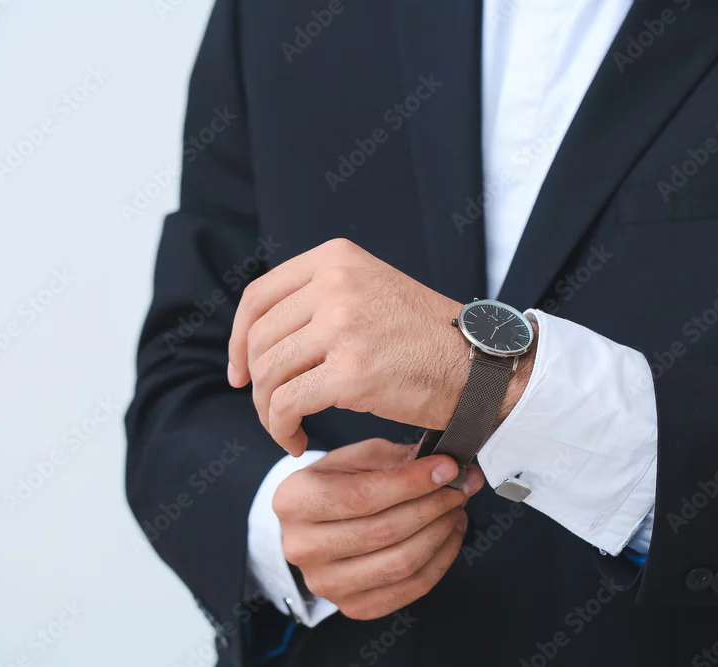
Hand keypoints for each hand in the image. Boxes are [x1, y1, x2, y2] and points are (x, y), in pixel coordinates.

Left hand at [227, 238, 533, 454]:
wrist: (479, 365)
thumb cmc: (426, 338)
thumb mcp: (371, 290)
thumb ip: (320, 299)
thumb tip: (259, 338)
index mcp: (336, 259)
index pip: (258, 297)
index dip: (238, 339)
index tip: (239, 372)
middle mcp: (336, 284)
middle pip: (260, 339)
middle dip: (256, 383)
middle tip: (271, 409)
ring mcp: (343, 326)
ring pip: (269, 374)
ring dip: (268, 411)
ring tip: (286, 428)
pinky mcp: (351, 372)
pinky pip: (288, 404)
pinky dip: (281, 428)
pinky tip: (297, 440)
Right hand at [273, 438, 484, 619]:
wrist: (314, 524)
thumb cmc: (337, 485)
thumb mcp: (358, 458)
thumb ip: (400, 460)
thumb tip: (450, 467)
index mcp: (295, 501)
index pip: (362, 496)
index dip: (412, 483)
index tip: (447, 469)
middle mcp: (302, 547)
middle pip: (384, 531)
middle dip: (433, 506)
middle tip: (459, 488)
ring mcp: (325, 583)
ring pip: (400, 563)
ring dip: (440, 534)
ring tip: (455, 510)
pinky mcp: (351, 606)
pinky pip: (408, 589)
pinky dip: (440, 561)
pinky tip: (448, 536)